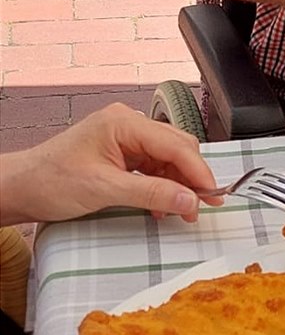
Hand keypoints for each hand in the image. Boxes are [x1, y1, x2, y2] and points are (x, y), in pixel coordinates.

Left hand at [0, 105, 218, 225]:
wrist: (20, 188)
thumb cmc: (50, 180)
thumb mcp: (104, 189)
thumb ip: (152, 193)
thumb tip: (190, 200)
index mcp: (123, 123)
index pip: (176, 144)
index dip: (199, 172)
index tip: (214, 196)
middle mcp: (127, 125)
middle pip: (177, 149)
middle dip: (192, 178)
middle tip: (203, 206)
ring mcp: (124, 139)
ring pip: (167, 160)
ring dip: (178, 186)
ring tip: (184, 212)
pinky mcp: (121, 154)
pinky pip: (153, 168)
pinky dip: (162, 187)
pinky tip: (162, 206)